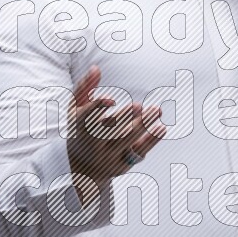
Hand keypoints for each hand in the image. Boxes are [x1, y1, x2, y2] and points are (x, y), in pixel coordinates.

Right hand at [67, 65, 165, 202]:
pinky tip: (162, 128)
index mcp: (80, 128)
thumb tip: (96, 68)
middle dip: (123, 118)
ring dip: (142, 125)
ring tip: (157, 110)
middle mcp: (93, 145)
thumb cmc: (79, 130)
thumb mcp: (75, 109)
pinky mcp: (123, 165)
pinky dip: (151, 141)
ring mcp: (108, 156)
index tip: (110, 99)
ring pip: (127, 141)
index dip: (97, 110)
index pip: (87, 119)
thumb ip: (85, 88)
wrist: (81, 169)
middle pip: (109, 131)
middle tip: (138, 105)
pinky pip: (139, 152)